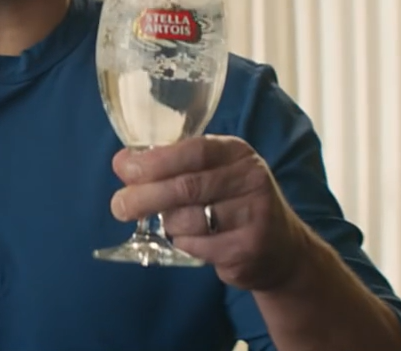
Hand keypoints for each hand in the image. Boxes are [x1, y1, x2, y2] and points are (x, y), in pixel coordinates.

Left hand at [110, 135, 314, 290]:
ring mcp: (254, 214)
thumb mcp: (213, 173)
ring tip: (171, 223)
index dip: (155, 160)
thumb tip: (123, 162)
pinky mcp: (249, 248)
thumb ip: (173, 165)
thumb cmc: (233, 203)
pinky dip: (184, 244)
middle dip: (144, 196)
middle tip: (119, 205)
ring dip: (168, 224)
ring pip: (187, 219)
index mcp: (237, 152)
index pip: (193, 150)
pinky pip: (197, 246)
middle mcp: (250, 179)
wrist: (282, 249)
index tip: (124, 169)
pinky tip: (192, 240)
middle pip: (186, 186)